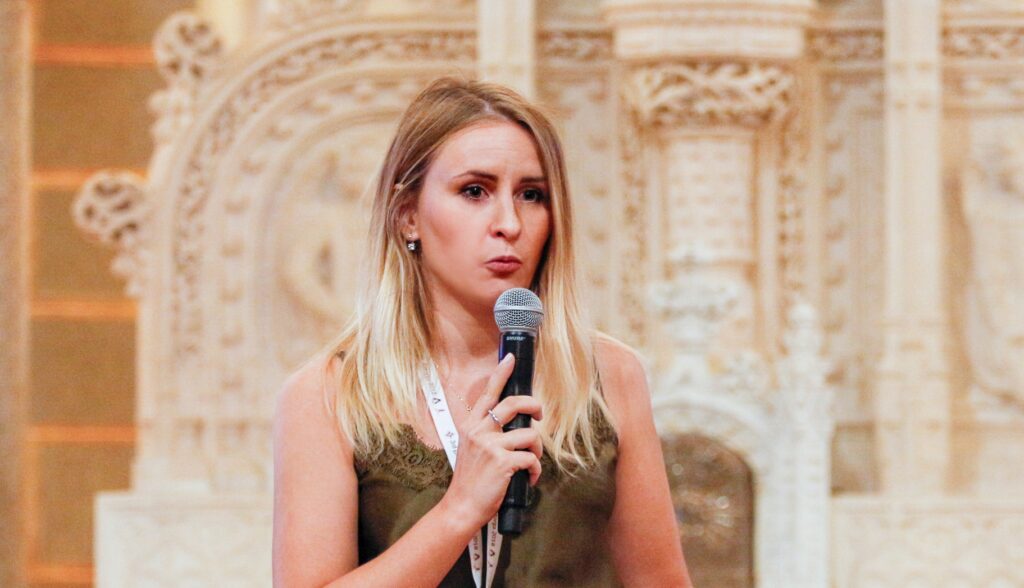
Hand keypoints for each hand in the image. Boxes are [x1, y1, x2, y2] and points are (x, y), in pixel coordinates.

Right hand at [440, 353, 543, 529]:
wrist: (462, 506)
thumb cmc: (471, 480)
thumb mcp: (471, 449)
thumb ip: (487, 434)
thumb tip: (515, 426)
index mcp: (471, 426)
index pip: (488, 394)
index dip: (501, 374)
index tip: (511, 358)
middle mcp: (479, 431)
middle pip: (512, 404)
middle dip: (533, 405)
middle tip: (539, 414)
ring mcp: (490, 445)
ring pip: (529, 434)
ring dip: (537, 450)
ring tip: (532, 461)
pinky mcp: (502, 462)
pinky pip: (531, 458)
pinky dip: (535, 470)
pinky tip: (530, 479)